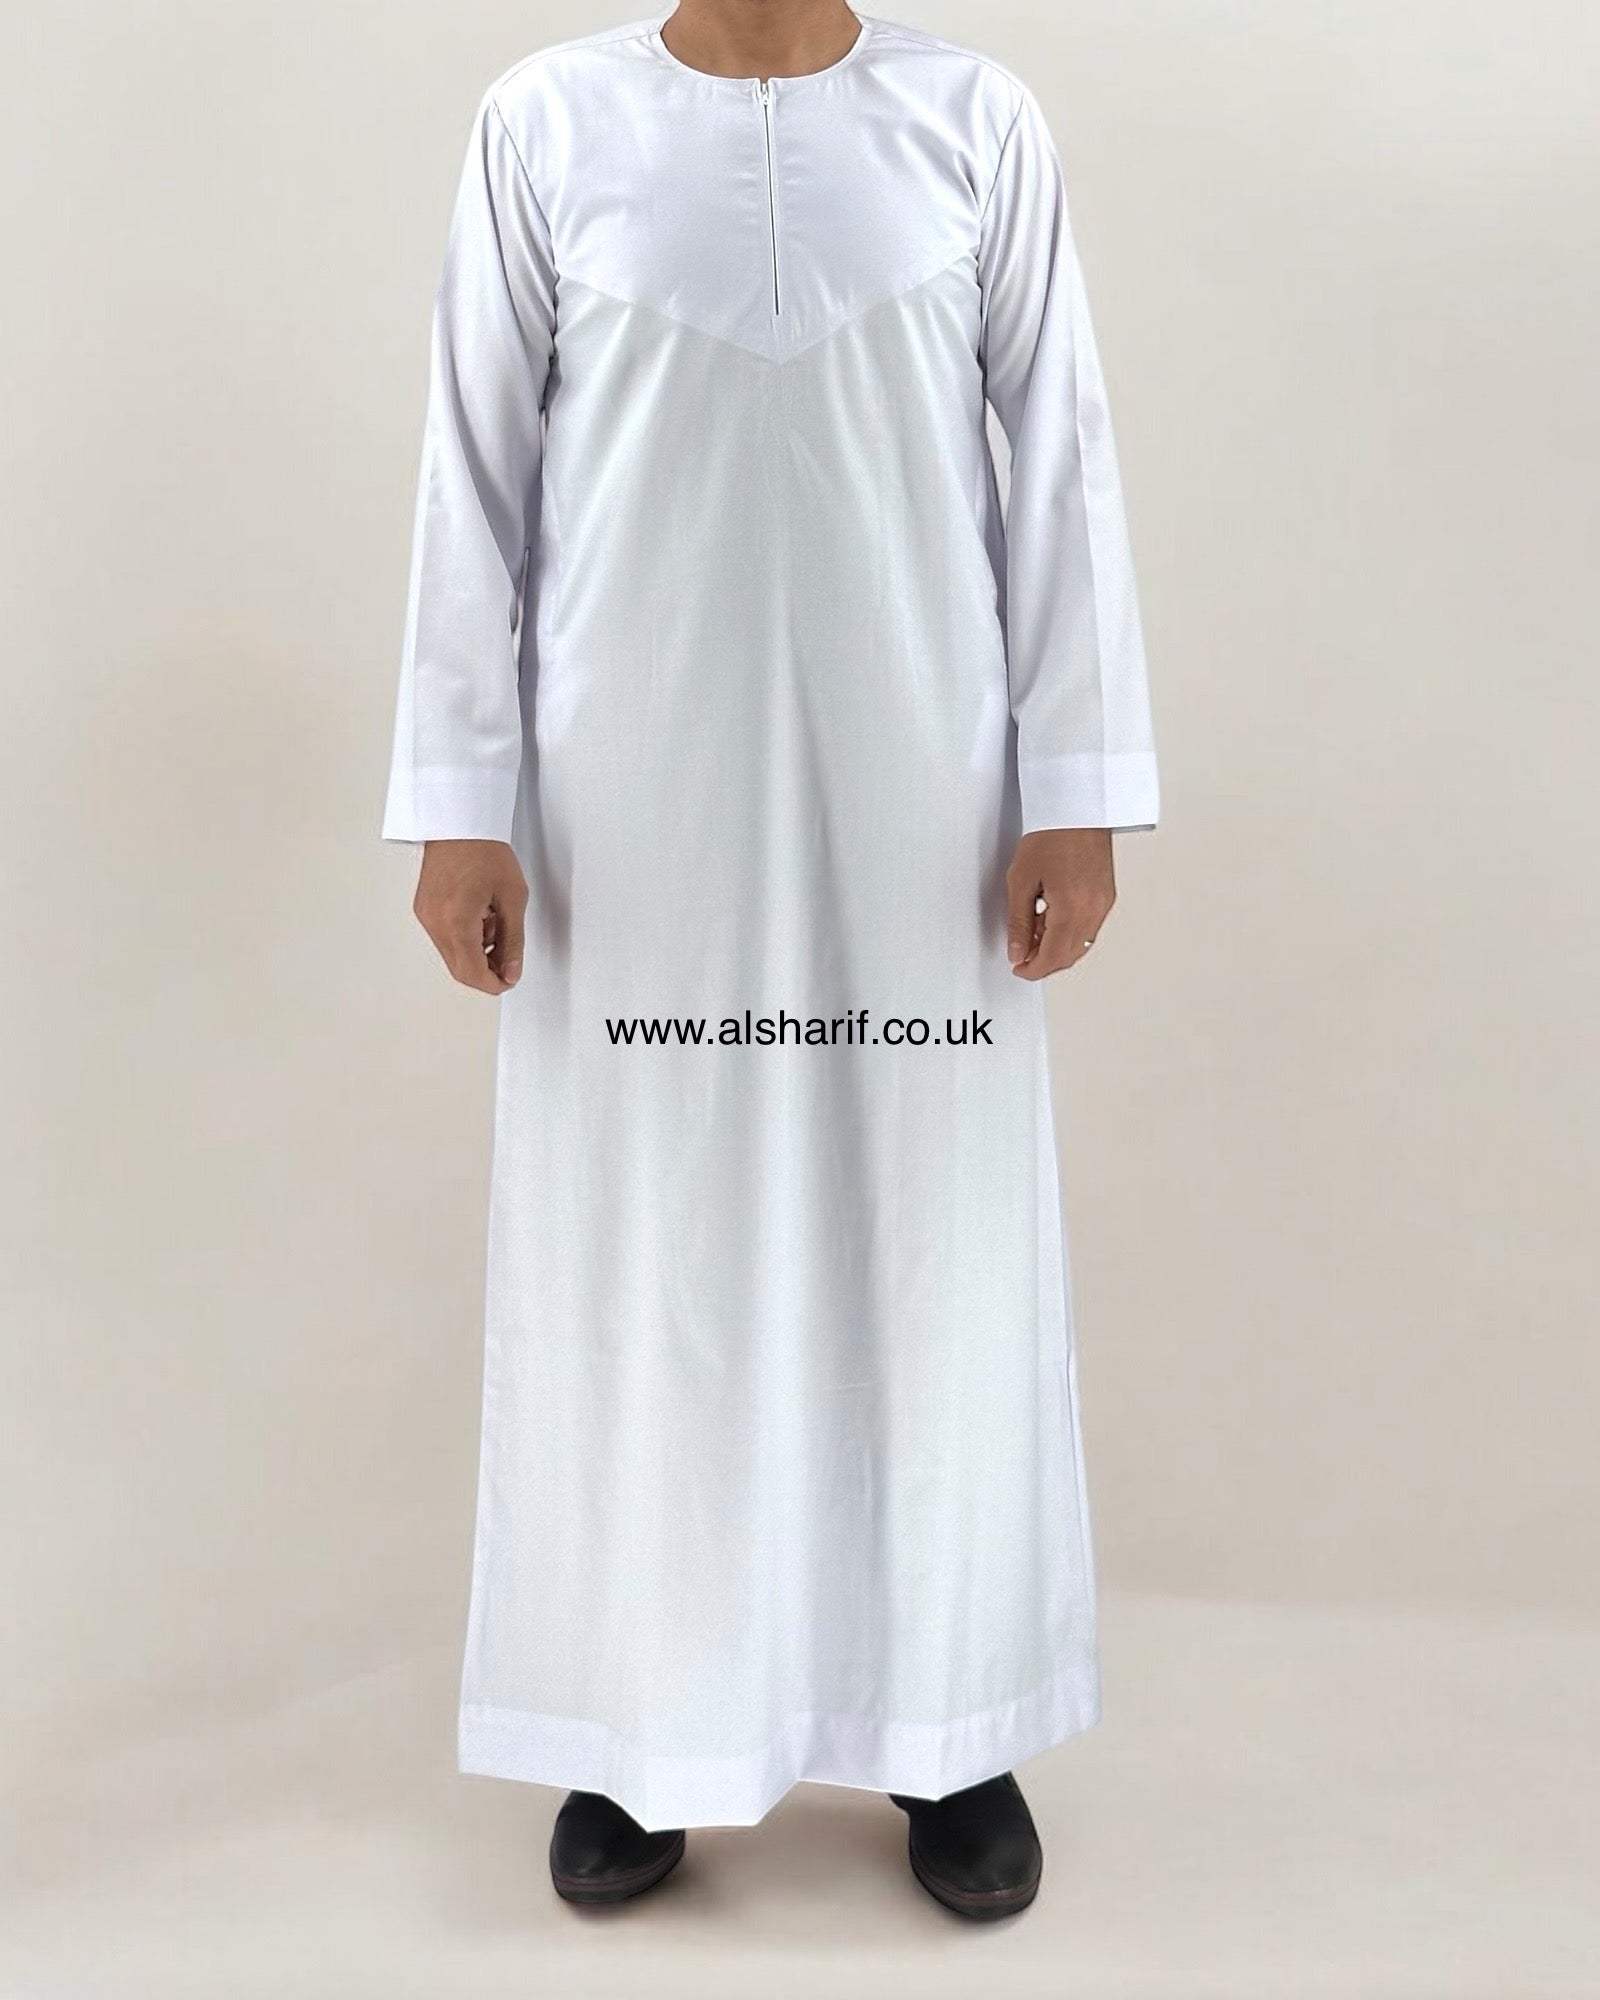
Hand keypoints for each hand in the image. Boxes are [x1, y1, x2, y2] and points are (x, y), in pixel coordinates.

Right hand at [414, 840, 527, 993]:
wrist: (459, 823)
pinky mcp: (424, 909)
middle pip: (459, 969)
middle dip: (486, 971)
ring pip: (452, 955)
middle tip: (509, 960)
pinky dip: (465, 938)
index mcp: (456, 922)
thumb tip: (512, 971)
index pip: (472, 973)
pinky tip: (482, 918)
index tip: (511, 979)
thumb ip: (513, 941)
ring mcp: (426, 916)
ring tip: (497, 925)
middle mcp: (435, 923)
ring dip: (477, 953)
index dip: (494, 983)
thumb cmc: (485, 851)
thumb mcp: (513, 898)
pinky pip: (444, 938)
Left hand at [1005, 828, 1115, 980]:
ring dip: (1056, 947)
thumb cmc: (1050, 835)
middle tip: (1021, 954)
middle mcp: (1093, 910)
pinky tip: (1050, 919)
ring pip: (1080, 945)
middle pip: (1069, 956)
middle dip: (1044, 962)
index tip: (1018, 968)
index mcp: (1072, 908)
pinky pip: (1088, 929)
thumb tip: (1016, 952)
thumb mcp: (1021, 881)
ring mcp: (1103, 904)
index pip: (1052, 957)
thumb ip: (1018, 923)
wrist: (1077, 809)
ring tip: (1032, 930)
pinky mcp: (1107, 897)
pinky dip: (1069, 933)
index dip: (1033, 969)